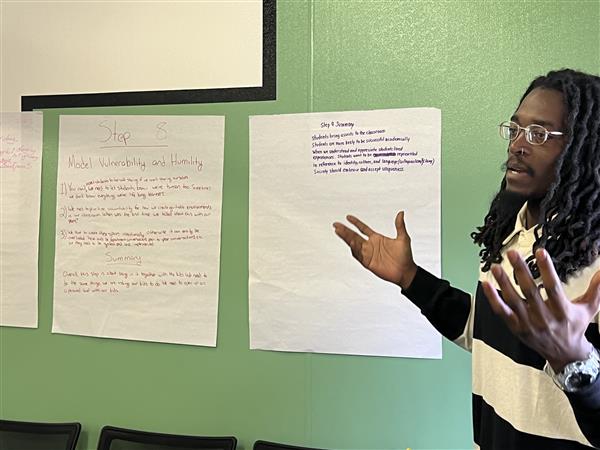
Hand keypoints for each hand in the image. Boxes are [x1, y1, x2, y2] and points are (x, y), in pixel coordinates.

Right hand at [333, 211, 416, 289]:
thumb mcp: (403, 238)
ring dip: (346, 238)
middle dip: (345, 230)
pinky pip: (359, 256)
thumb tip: (401, 213)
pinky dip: (354, 250)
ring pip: (354, 244)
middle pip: (355, 236)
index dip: (356, 223)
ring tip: (338, 231)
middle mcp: (370, 245)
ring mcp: (368, 254)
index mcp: (377, 238)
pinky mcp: (368, 263)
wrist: (406, 271)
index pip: (363, 228)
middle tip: (336, 224)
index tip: (348, 217)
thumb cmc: (406, 256)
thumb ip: (400, 226)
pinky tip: (351, 243)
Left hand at [482, 248, 599, 371]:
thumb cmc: (575, 327)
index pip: (553, 287)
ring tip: (496, 266)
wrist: (565, 355)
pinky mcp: (516, 328)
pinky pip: (502, 313)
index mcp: (562, 311)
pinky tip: (486, 285)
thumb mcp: (589, 308)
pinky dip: (493, 299)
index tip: (540, 251)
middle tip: (512, 254)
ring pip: (513, 301)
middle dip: (520, 271)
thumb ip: (596, 289)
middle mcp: (544, 318)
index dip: (547, 269)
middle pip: (530, 291)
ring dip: (503, 283)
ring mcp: (528, 324)